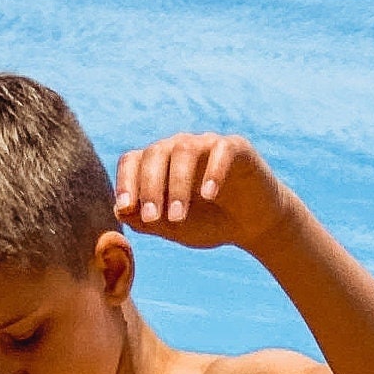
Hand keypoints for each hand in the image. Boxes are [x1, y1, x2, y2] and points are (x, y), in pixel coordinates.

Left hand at [112, 134, 291, 251]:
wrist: (253, 225)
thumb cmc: (209, 223)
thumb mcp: (175, 228)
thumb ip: (147, 222)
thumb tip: (119, 211)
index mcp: (158, 165)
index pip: (132, 160)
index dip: (125, 181)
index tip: (125, 207)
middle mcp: (179, 148)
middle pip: (155, 153)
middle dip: (150, 187)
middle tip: (154, 219)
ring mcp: (207, 144)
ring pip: (184, 150)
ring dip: (177, 184)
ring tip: (178, 216)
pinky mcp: (236, 148)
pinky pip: (221, 150)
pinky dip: (212, 171)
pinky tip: (208, 196)